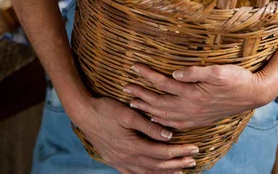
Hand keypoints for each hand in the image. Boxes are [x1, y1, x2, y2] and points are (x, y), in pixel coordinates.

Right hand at [73, 95, 199, 173]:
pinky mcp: (115, 161)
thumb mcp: (128, 113)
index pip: (162, 152)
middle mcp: (128, 158)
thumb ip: (148, 126)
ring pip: (148, 173)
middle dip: (177, 163)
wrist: (83, 114)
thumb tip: (169, 135)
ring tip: (180, 170)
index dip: (179, 152)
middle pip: (158, 165)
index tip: (194, 149)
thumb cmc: (105, 109)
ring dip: (165, 172)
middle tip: (193, 160)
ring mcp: (120, 162)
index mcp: (133, 146)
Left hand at [123, 63, 270, 130]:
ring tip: (132, 103)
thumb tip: (175, 73)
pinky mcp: (199, 119)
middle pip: (158, 102)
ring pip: (164, 115)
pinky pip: (175, 124)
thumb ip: (196, 72)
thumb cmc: (237, 79)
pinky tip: (155, 118)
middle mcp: (190, 108)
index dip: (146, 75)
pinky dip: (161, 121)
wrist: (253, 94)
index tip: (133, 66)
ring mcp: (194, 116)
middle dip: (140, 94)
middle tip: (124, 87)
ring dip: (146, 108)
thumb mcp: (218, 71)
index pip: (162, 84)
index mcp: (192, 94)